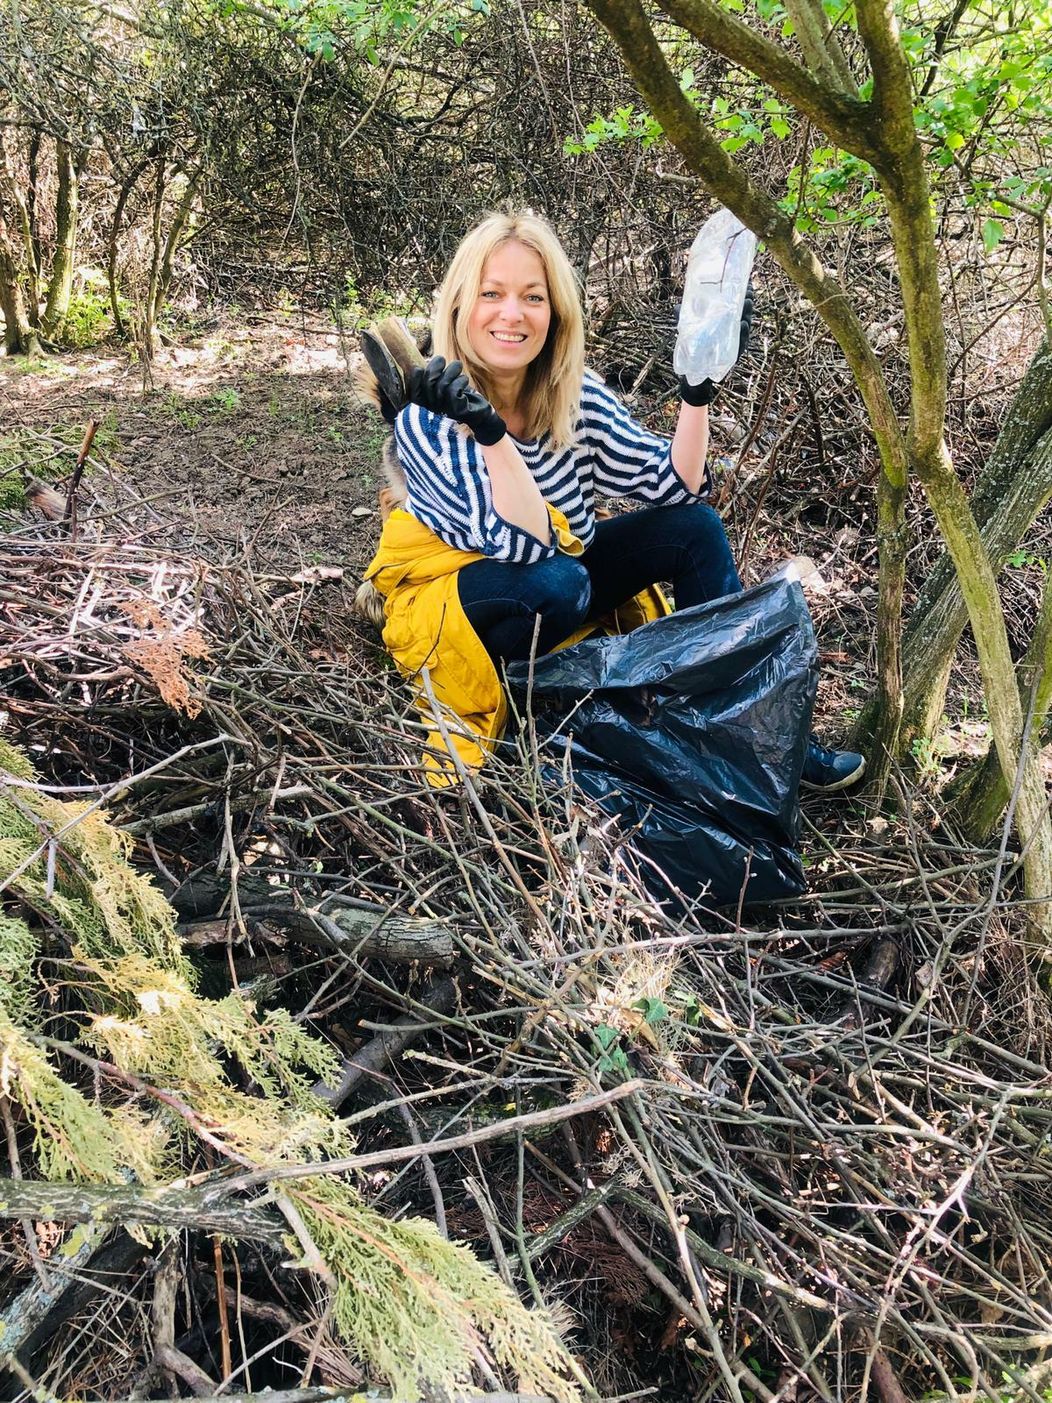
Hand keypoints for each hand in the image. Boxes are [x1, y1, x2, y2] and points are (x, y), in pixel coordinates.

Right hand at [406, 356, 505, 445]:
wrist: (479, 412)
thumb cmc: (459, 393)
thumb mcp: (443, 382)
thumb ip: (433, 374)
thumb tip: (426, 360)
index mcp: (425, 402)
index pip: (412, 389)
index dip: (416, 374)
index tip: (426, 364)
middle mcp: (432, 408)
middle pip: (428, 382)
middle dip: (435, 365)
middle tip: (442, 360)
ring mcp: (444, 410)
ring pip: (443, 384)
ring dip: (452, 370)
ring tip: (458, 368)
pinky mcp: (457, 411)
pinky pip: (454, 391)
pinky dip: (460, 381)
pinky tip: (464, 382)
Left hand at [679, 280, 755, 407]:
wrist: (694, 377)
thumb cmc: (694, 350)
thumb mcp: (688, 332)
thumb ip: (684, 319)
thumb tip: (676, 307)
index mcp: (725, 322)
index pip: (737, 305)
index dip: (743, 293)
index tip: (747, 282)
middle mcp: (733, 331)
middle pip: (744, 312)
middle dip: (748, 300)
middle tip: (748, 290)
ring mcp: (734, 342)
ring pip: (745, 325)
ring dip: (748, 313)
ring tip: (747, 302)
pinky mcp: (733, 354)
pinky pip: (741, 342)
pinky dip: (742, 333)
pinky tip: (743, 324)